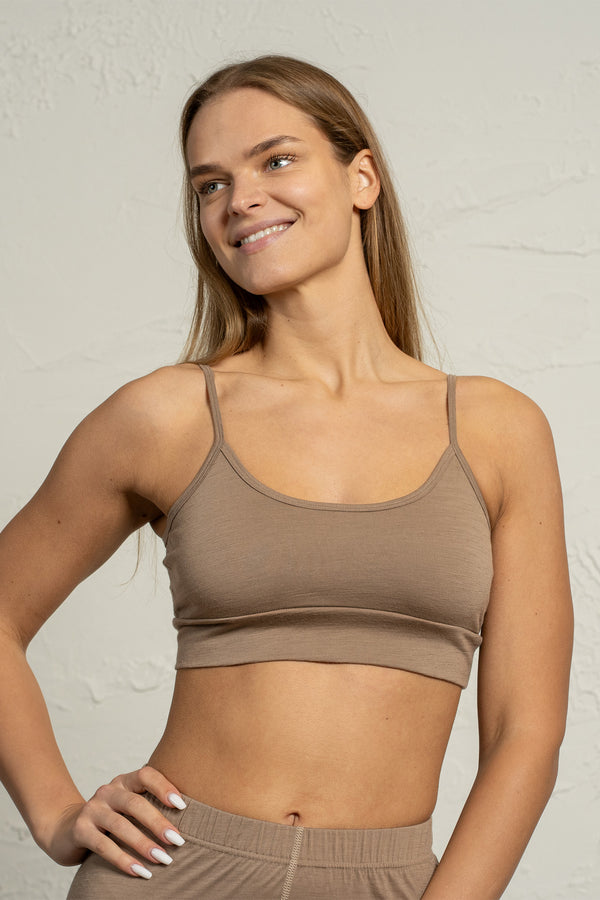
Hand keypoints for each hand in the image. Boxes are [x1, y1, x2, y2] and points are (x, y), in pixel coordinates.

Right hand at [44, 766, 186, 878]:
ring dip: (143, 844)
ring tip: (163, 860)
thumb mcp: (128, 808)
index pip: (146, 774)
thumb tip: (190, 820)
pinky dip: (124, 860)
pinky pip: (104, 846)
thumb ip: (150, 807)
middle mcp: (107, 791)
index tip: (183, 805)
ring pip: (120, 826)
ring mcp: (92, 809)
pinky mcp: (80, 830)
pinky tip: (140, 872)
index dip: (164, 786)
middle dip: (158, 822)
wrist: (67, 829)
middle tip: (178, 841)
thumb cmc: (111, 819)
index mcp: (124, 781)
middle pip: (135, 803)